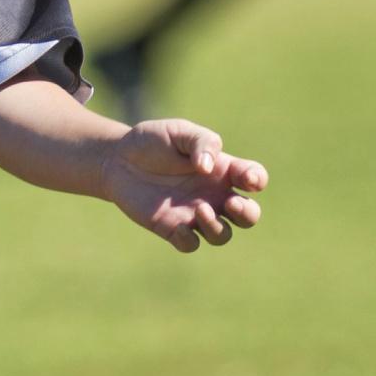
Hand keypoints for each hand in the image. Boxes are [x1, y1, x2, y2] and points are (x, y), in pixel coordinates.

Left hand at [102, 119, 266, 252]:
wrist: (117, 158)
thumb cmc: (154, 141)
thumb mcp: (179, 131)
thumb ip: (201, 142)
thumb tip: (209, 168)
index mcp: (222, 170)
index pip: (254, 179)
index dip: (257, 180)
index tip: (245, 178)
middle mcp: (213, 195)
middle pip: (248, 216)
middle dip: (248, 214)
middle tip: (231, 203)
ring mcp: (193, 213)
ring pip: (222, 235)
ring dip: (217, 227)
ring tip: (200, 208)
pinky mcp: (170, 227)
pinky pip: (190, 244)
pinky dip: (189, 239)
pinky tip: (178, 225)